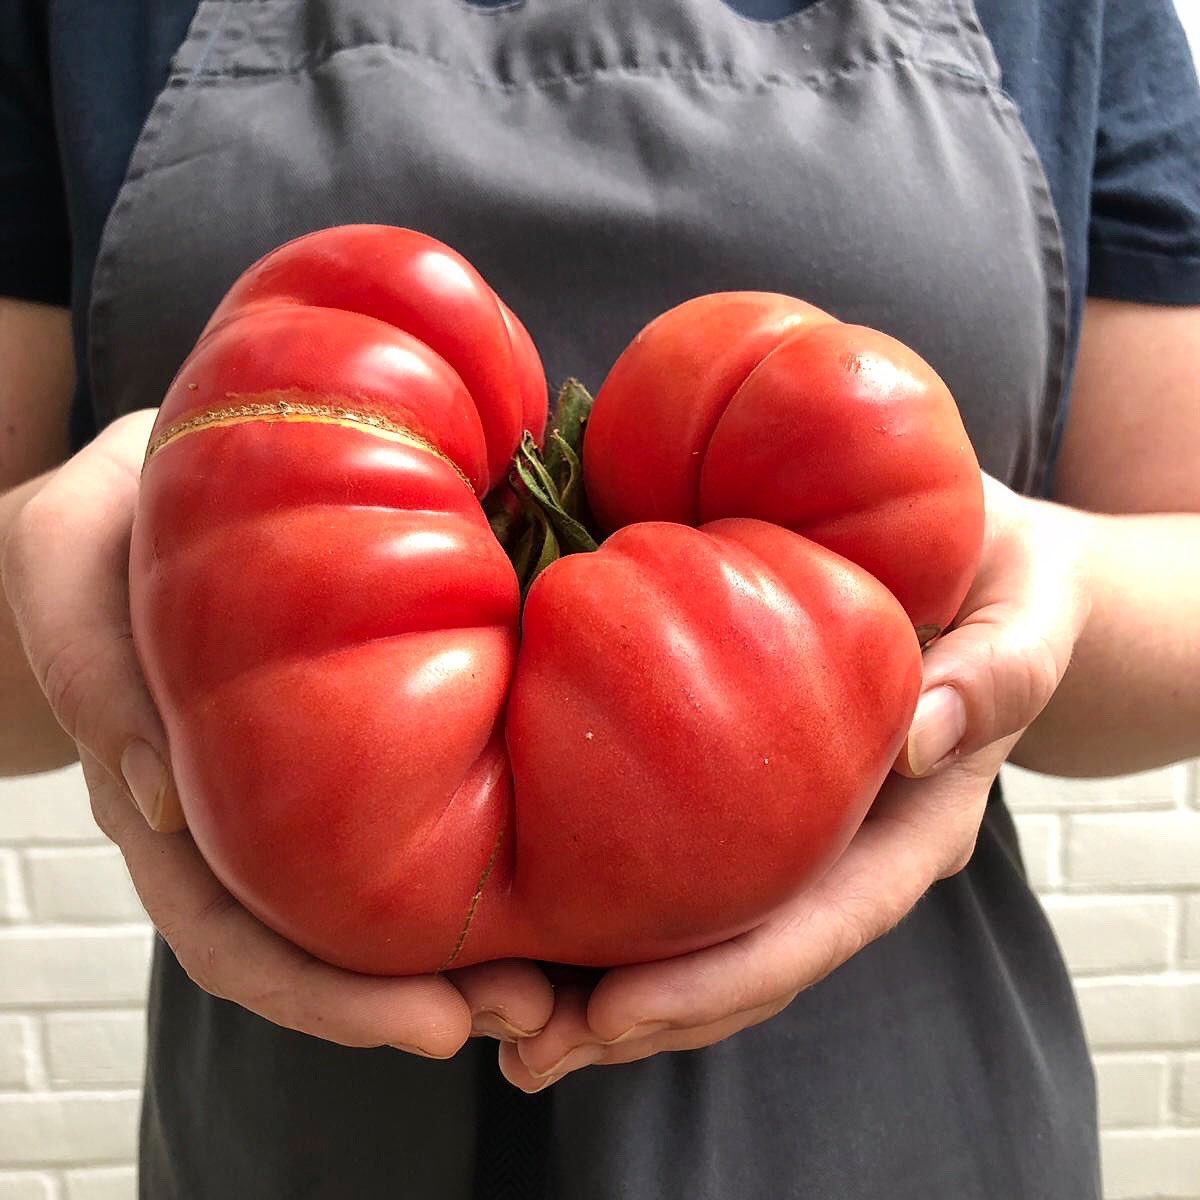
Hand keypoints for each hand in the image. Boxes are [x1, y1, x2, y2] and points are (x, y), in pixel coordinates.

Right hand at [3, 412, 552, 1054]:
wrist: (140, 502)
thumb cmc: (98, 531)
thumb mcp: (64, 565)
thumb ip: (94, 675)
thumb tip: (161, 802)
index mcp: (160, 801)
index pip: (232, 938)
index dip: (324, 998)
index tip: (434, 1027)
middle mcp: (230, 818)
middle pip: (316, 950)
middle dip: (418, 999)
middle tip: (529, 1011)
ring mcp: (289, 788)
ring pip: (366, 905)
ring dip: (458, 955)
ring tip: (553, 978)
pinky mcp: (345, 743)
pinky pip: (401, 821)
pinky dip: (465, 868)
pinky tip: (533, 880)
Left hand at [499, 476, 1092, 1089]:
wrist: (976, 567)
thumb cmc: (1005, 583)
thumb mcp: (1026, 610)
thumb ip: (1001, 669)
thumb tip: (927, 731)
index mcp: (912, 828)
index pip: (821, 924)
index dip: (723, 976)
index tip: (619, 1010)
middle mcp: (844, 848)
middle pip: (745, 959)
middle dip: (642, 1013)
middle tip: (527, 1044)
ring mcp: (792, 827)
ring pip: (700, 928)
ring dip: (605, 982)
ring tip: (502, 1014)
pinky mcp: (746, 788)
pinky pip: (675, 856)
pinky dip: (604, 898)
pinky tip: (528, 916)